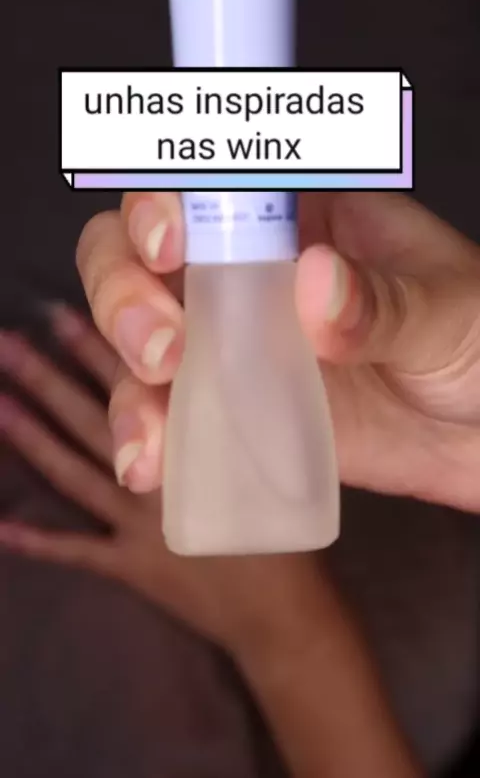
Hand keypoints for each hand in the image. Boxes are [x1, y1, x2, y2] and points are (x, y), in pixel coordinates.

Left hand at [0, 312, 325, 656]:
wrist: (282, 613)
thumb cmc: (286, 529)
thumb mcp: (275, 457)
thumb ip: (242, 415)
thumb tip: (215, 360)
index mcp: (191, 446)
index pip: (137, 386)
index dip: (97, 349)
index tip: (61, 314)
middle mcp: (153, 478)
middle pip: (91, 420)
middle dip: (47, 379)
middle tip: (6, 343)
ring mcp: (134, 523)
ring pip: (73, 472)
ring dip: (32, 439)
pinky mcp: (129, 565)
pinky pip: (76, 550)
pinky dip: (38, 541)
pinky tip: (0, 526)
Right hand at [75, 191, 479, 510]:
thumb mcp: (449, 313)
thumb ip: (385, 302)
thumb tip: (317, 284)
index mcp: (303, 214)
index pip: (209, 183)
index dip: (166, 202)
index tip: (171, 248)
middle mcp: (253, 270)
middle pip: (140, 253)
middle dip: (125, 291)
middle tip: (161, 347)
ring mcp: (237, 340)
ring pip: (140, 336)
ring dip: (126, 378)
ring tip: (151, 432)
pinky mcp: (236, 406)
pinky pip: (171, 411)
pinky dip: (146, 435)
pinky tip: (148, 465)